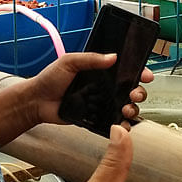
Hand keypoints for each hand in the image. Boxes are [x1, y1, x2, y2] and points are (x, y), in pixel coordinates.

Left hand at [30, 52, 153, 127]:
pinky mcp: (95, 118)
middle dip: (138, 92)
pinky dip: (122, 124)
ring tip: (126, 108)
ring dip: (132, 108)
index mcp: (99, 71)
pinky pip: (114, 121)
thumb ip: (90, 59)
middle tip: (134, 94)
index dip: (138, 72)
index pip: (125, 70)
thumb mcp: (69, 62)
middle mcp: (103, 86)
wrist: (37, 101)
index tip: (145, 75)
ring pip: (126, 106)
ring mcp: (100, 103)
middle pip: (130, 89)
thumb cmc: (50, 79)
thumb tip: (112, 56)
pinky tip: (122, 123)